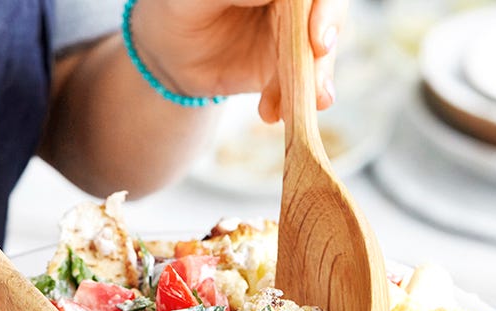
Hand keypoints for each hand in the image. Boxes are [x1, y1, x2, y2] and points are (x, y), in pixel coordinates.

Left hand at [130, 0, 345, 121]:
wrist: (168, 50)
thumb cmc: (177, 5)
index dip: (326, 12)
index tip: (319, 42)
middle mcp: (292, 0)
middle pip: (326, 20)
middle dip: (322, 58)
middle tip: (318, 89)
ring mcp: (294, 32)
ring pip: (318, 57)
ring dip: (309, 87)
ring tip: (293, 111)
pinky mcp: (286, 67)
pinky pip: (299, 86)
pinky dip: (289, 104)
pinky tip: (271, 113)